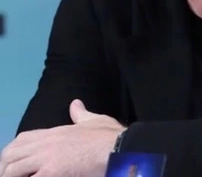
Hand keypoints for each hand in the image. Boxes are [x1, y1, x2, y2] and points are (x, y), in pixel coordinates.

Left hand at [0, 99, 125, 176]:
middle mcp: (46, 143)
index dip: (12, 154)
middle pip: (10, 155)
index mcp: (55, 132)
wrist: (119, 148)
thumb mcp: (94, 120)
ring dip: (12, 176)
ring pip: (11, 170)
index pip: (21, 139)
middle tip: (15, 175)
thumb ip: (81, 114)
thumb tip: (75, 104)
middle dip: (6, 168)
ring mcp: (47, 159)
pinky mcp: (52, 173)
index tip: (15, 165)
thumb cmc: (109, 136)